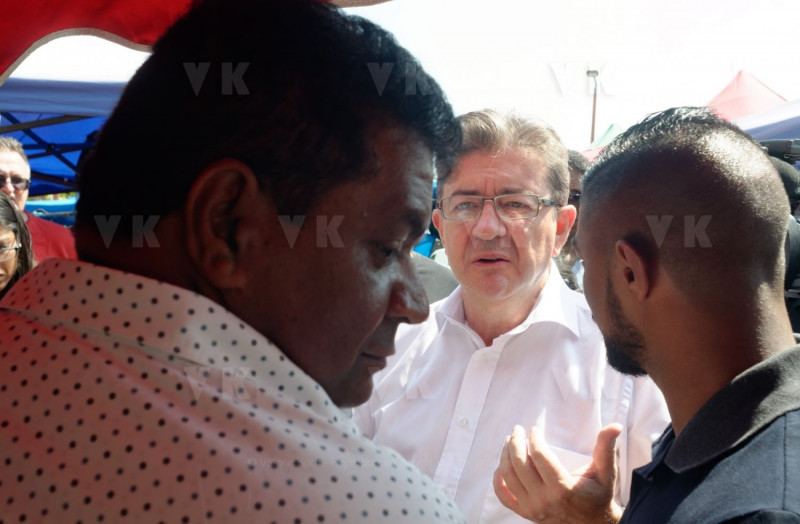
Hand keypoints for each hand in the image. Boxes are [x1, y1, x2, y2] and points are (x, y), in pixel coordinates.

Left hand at [493, 424, 623, 523]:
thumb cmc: (598, 495)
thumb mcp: (605, 472)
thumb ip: (606, 448)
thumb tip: (614, 425)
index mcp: (563, 488)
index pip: (539, 456)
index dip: (534, 439)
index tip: (534, 429)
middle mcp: (545, 499)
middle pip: (519, 464)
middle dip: (515, 442)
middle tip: (517, 430)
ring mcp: (533, 508)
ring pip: (508, 477)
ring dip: (504, 456)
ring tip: (508, 441)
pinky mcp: (526, 513)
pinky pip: (503, 496)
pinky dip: (498, 480)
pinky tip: (502, 465)